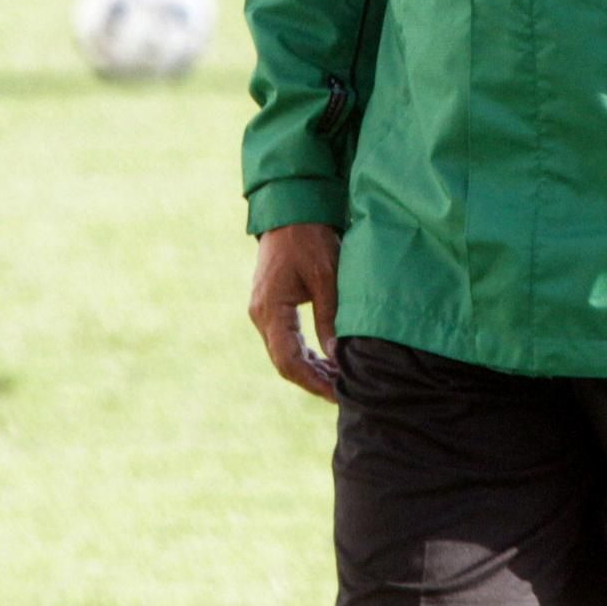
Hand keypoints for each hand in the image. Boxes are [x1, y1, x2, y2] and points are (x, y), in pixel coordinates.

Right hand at [248, 222, 340, 402]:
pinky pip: (286, 341)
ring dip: (311, 369)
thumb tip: (338, 358)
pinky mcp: (271, 307)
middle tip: (345, 392)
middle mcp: (261, 314)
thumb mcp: (327, 277)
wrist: (290, 210)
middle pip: (284, 363)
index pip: (288, 360)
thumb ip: (330, 318)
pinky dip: (305, 355)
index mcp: (271, 309)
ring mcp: (263, 312)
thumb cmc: (309, 239)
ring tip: (341, 380)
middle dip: (314, 381)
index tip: (338, 394)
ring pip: (284, 354)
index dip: (313, 382)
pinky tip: (327, 362)